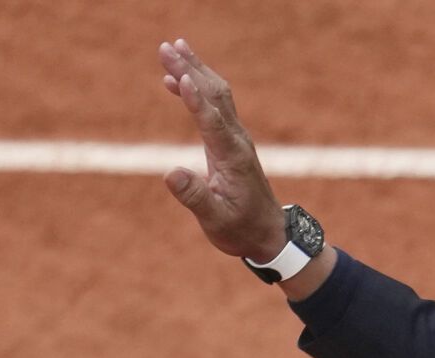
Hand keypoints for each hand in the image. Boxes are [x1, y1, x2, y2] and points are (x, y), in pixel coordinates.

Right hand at [156, 38, 285, 259]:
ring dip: (195, 70)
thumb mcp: (216, 220)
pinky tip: (176, 81)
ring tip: (172, 48)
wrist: (268, 234)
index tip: (181, 77)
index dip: (196, 100)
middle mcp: (236, 141)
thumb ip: (195, 197)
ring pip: (217, 95)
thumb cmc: (242, 230)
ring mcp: (235, 138)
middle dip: (191, 70)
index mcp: (232, 158)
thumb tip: (170, 174)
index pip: (212, 122)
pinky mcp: (230, 141)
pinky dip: (196, 89)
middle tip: (166, 47)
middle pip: (214, 96)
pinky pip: (214, 106)